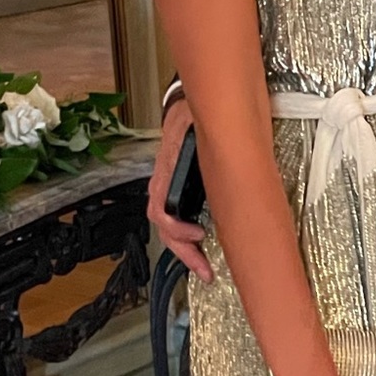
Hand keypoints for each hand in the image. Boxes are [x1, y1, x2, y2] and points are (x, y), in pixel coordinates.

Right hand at [147, 97, 213, 281]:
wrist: (188, 105)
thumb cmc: (190, 115)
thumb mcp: (193, 125)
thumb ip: (197, 140)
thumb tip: (214, 155)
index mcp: (165, 174)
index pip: (161, 212)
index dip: (177, 229)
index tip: (199, 233)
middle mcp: (164, 186)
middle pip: (165, 230)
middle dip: (185, 253)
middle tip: (205, 269)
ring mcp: (170, 190)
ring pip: (169, 230)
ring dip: (185, 250)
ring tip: (204, 266)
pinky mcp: (179, 192)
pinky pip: (177, 221)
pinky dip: (187, 238)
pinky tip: (202, 244)